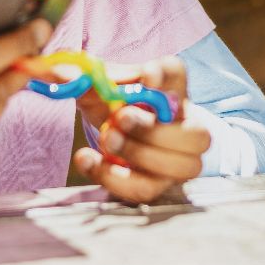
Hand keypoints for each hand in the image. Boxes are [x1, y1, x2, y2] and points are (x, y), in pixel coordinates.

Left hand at [71, 56, 210, 203]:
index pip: (178, 74)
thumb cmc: (110, 102)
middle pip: (199, 135)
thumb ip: (83, 79)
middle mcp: (184, 125)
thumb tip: (66, 76)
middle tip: (120, 119)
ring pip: (181, 168)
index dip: (164, 76)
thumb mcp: (96, 85)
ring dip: (140, 155)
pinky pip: (147, 189)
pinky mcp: (157, 183)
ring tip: (106, 140)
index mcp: (169, 89)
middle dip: (156, 130)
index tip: (145, 76)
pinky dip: (114, 178)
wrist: (106, 129)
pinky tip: (89, 160)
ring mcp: (176, 160)